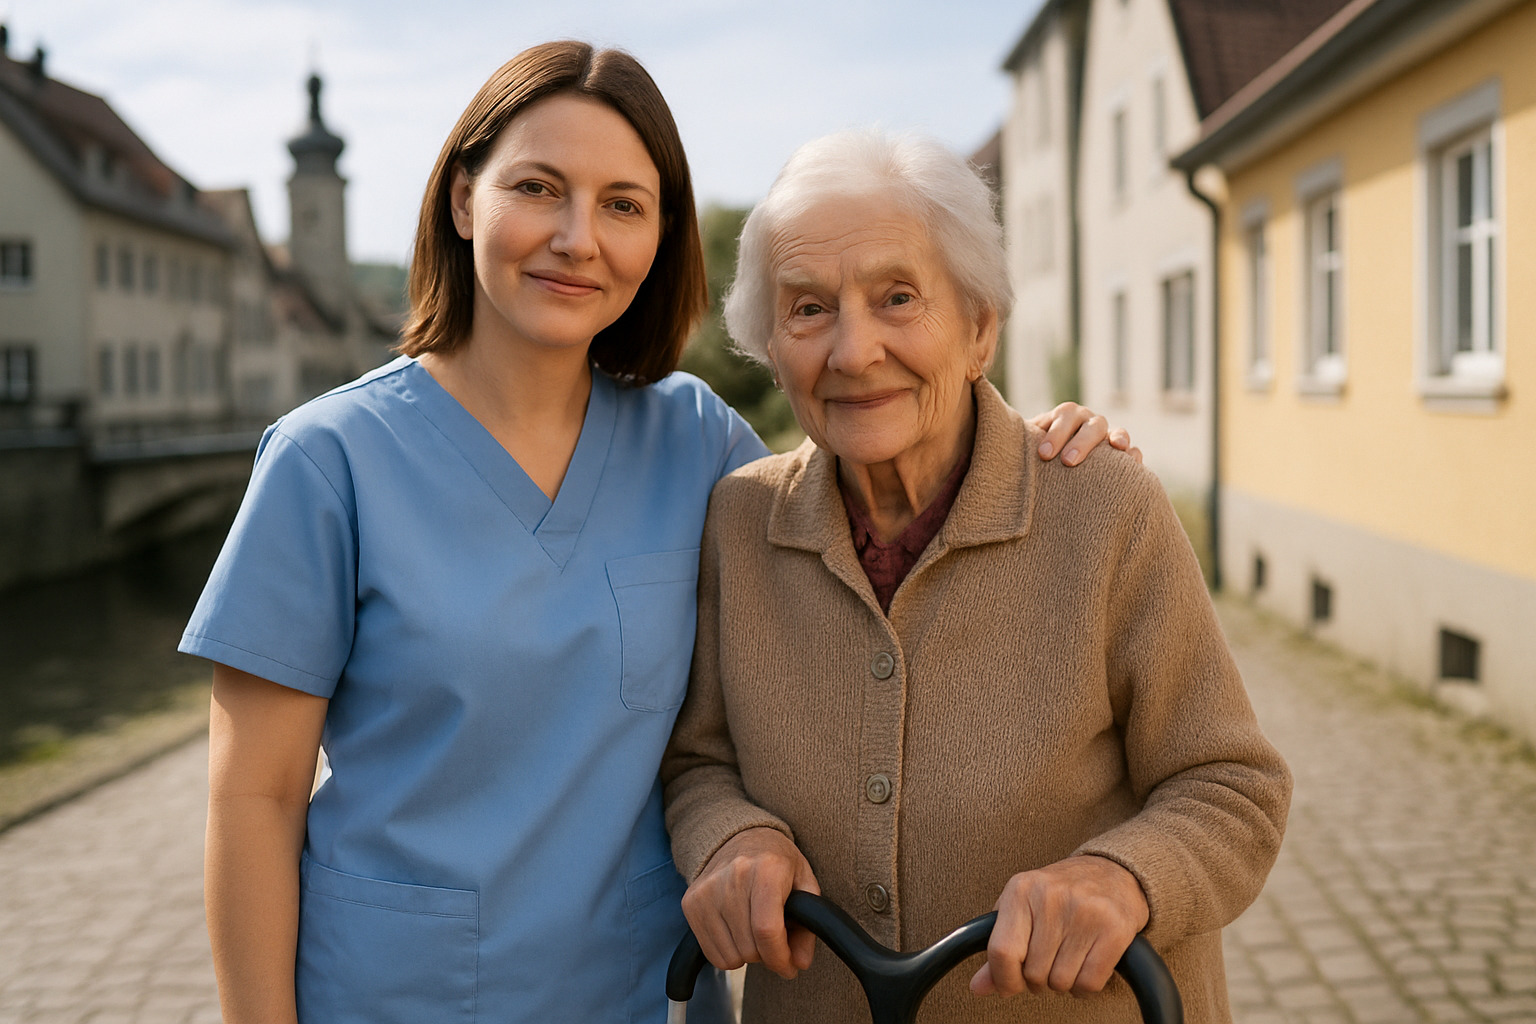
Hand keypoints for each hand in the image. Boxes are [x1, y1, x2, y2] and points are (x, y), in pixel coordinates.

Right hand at [681, 827, 820, 978]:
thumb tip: (800, 963)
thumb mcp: (805, 884)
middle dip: (767, 955)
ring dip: (747, 954)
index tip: (789, 967)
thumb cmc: (777, 863)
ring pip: (730, 956)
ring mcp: (707, 890)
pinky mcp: (691, 903)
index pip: (767, 929)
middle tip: (773, 941)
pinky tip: (737, 933)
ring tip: (754, 933)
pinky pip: (712, 954)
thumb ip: (809, 924)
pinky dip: (729, 954)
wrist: (740, 837)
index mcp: (767, 868)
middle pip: (750, 947)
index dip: (780, 958)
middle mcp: (734, 876)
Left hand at [970, 855, 1148, 997]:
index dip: (1004, 979)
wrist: (1112, 872)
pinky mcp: (1115, 929)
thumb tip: (978, 987)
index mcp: (1021, 889)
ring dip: (1062, 983)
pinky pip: (1089, 983)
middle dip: (1037, 980)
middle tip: (1047, 963)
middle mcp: (1052, 897)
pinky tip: (1085, 967)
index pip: (1002, 951)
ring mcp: (1086, 912)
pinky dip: (1084, 987)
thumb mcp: (1022, 908)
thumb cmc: (1061, 893)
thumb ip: (999, 947)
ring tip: (1066, 960)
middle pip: (1033, 973)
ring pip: (1061, 982)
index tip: (1009, 986)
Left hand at [1027, 403, 1141, 466]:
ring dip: (1115, 438)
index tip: (1043, 455)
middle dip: (1080, 441)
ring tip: (1116, 448)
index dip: (1055, 432)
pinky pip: (1134, 452)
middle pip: (1089, 423)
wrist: (1057, 470)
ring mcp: (1108, 436)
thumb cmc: (1039, 457)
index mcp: (1066, 416)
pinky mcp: (1123, 455)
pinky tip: (1133, 464)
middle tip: (1067, 462)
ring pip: (1115, 431)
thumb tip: (996, 436)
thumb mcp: (1027, 447)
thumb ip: (1018, 441)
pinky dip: (1134, 455)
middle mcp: (1088, 422)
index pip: (1064, 415)